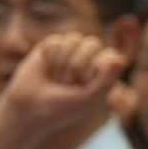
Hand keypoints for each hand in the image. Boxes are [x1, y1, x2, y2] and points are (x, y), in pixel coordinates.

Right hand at [0, 33, 127, 137]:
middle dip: (77, 65)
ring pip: (74, 39)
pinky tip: (45, 70)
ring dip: (62, 62)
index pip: (109, 55)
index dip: (95, 69)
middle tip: (66, 84)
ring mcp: (69, 52)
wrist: (29, 109)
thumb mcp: (89, 99)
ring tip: (55, 78)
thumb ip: (107, 81)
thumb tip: (118, 59)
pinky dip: (50, 57)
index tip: (83, 86)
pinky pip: (57, 41)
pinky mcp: (50, 47)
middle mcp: (87, 59)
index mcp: (102, 72)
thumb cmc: (62, 108)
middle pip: (92, 43)